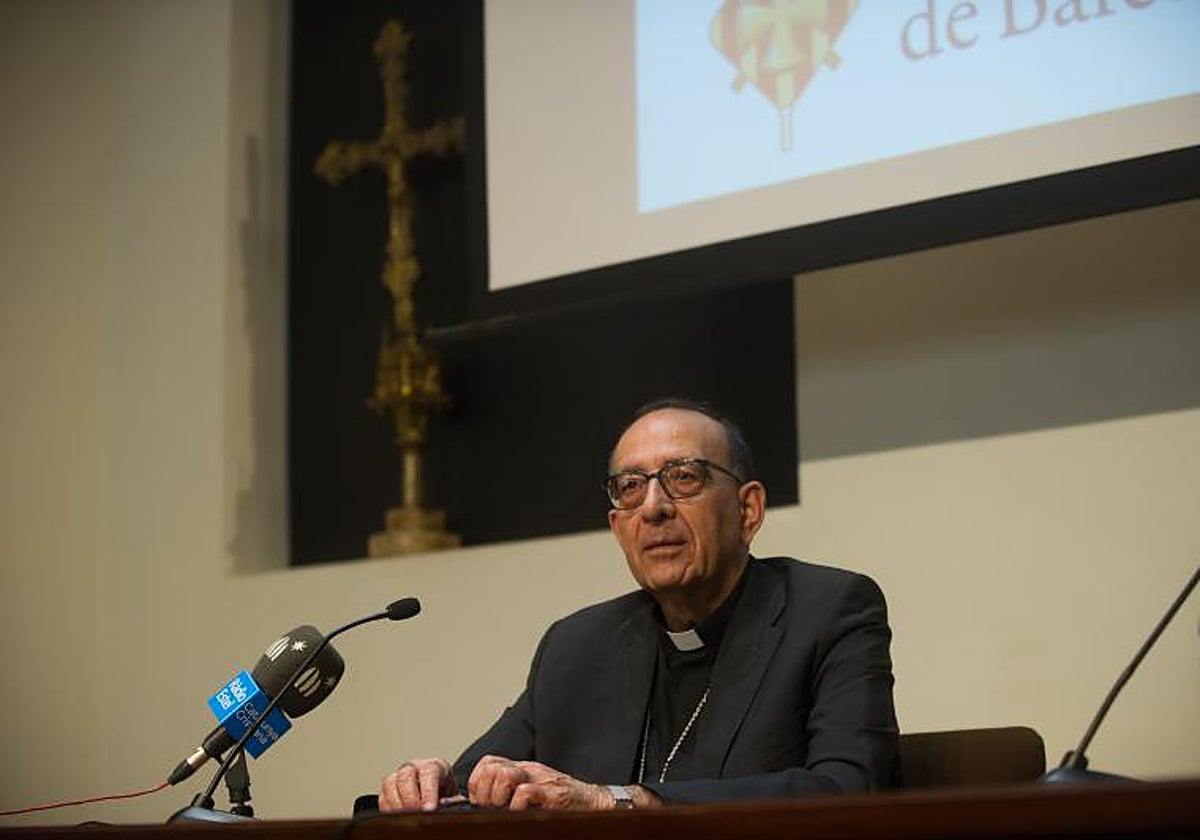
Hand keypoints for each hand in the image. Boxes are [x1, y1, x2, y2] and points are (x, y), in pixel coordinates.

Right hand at [379, 757, 458, 811]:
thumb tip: (443, 805)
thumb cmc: (445, 795)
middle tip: (417, 814)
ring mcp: (398, 776)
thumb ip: (452, 801)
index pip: (429, 772)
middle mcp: (414, 767)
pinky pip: (382, 797)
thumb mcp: (454, 796)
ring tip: (407, 817)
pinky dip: (388, 809)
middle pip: (406, 775)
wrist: (437, 796)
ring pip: (390, 783)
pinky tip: (398, 817)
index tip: (430, 809)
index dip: (428, 792)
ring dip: (397, 804)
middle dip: (410, 798)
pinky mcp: (387, 789)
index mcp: (434, 766)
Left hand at [467, 755, 610, 809]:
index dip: (476, 783)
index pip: (488, 763)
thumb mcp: (533, 789)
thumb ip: (512, 789)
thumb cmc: (562, 801)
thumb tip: (482, 803)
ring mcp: (542, 780)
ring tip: (504, 810)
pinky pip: (525, 793)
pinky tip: (522, 813)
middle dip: (484, 791)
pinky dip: (517, 806)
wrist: (593, 801)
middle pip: (491, 768)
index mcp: (522, 768)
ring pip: (505, 776)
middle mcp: (530, 770)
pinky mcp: (554, 795)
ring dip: (498, 797)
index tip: (479, 802)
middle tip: (490, 808)